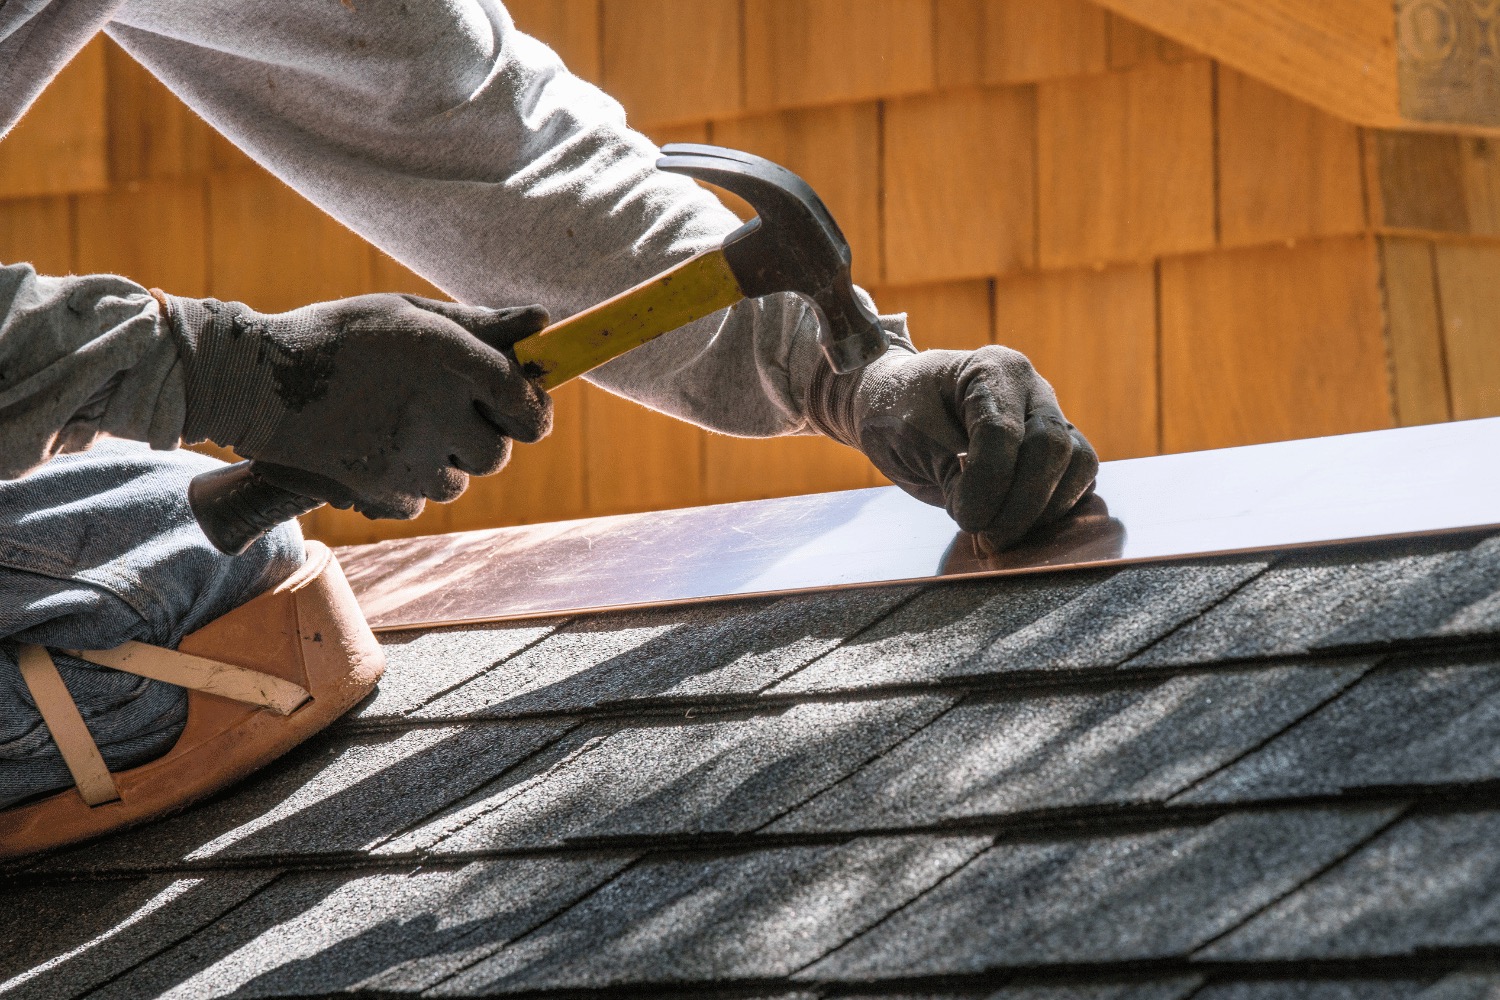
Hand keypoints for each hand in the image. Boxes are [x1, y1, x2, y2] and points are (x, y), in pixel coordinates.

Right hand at [158, 292, 550, 519]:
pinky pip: (418, 502)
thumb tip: (542, 323)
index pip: (525, 404)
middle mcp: (436, 411)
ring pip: (458, 482)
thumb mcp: (408, 314)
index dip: (532, 411)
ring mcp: (407, 456)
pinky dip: (406, 485)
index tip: (522, 408)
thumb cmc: (340, 336)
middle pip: (496, 454)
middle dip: (481, 439)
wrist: (255, 380)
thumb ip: (479, 325)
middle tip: (446, 415)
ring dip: (442, 462)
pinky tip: (376, 450)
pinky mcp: (379, 490)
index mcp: (448, 359)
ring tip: (400, 428)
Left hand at [808, 346, 1098, 551]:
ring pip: (1080, 464)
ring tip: (1001, 533)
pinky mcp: (1056, 449)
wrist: (894, 406)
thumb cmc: (894, 412)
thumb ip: (951, 472)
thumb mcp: (908, 438)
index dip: (987, 485)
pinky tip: (1017, 526)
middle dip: (1021, 505)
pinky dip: (1054, 510)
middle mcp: (1031, 388)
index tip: (965, 519)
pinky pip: (1078, 480)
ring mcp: (1050, 416)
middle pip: (1053, 447)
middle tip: (987, 538)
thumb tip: (990, 517)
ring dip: (1045, 510)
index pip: (1002, 433)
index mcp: (991, 369)